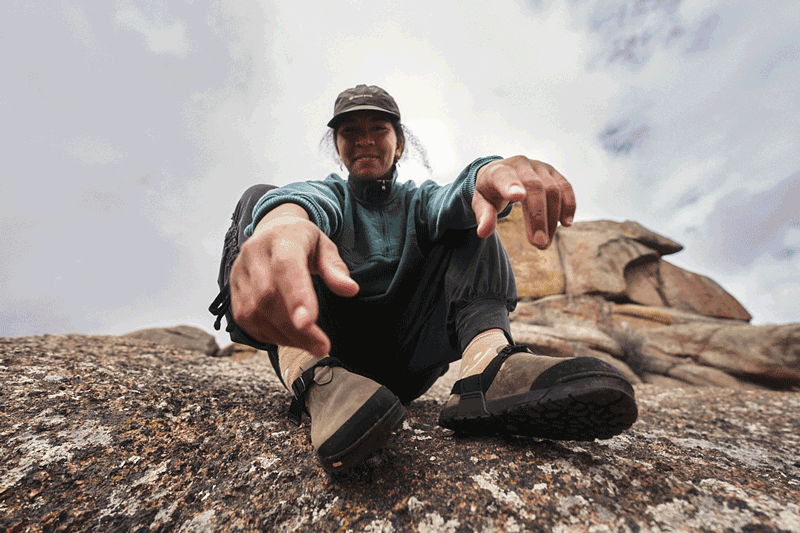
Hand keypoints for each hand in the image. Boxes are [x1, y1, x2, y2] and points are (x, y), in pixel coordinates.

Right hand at [230, 215, 358, 357]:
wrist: (272, 231)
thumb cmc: (302, 242)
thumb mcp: (325, 247)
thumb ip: (335, 269)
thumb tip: (350, 290)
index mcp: (282, 239)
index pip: (285, 266)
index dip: (295, 295)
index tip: (308, 323)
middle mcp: (254, 254)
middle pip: (268, 296)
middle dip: (295, 329)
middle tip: (321, 346)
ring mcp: (240, 272)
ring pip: (254, 312)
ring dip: (283, 336)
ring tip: (310, 346)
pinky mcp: (233, 289)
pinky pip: (245, 320)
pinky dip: (268, 335)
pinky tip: (289, 339)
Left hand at [473, 156, 575, 248]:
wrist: (501, 173)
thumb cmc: (490, 191)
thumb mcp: (480, 202)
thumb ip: (483, 215)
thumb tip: (483, 232)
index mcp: (498, 171)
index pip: (505, 176)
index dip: (511, 186)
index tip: (517, 197)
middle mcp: (521, 164)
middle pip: (535, 188)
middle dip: (538, 217)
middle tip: (539, 243)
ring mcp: (539, 166)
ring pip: (553, 190)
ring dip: (552, 219)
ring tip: (545, 243)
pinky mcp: (553, 172)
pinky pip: (565, 187)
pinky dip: (569, 205)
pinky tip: (566, 223)